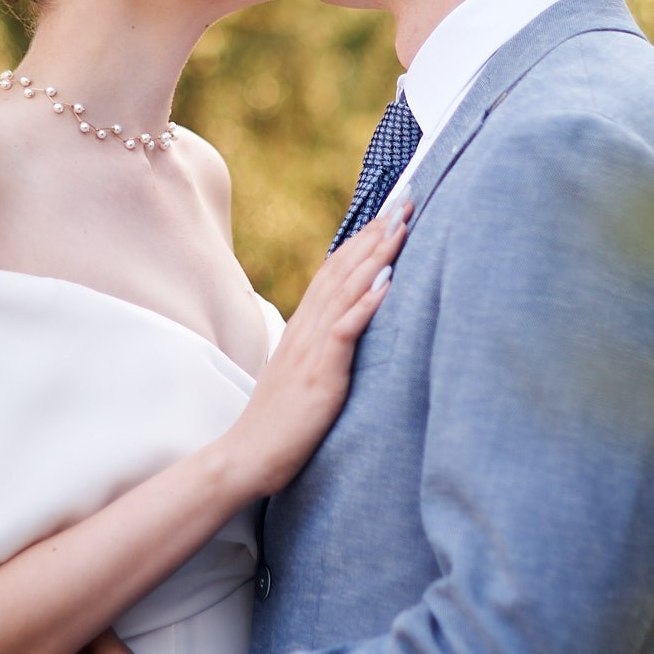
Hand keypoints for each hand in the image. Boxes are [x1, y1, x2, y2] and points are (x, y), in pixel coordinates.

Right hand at [219, 199, 407, 497]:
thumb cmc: (277, 422)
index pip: (334, 272)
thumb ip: (319, 349)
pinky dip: (367, 302)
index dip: (362, 240)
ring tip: (402, 224)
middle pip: (343, 269)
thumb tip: (341, 333)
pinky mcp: (320, 372)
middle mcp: (306, 329)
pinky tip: (388, 281)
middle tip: (405, 199)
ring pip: (346, 289)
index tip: (389, 213)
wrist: (247, 454)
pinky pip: (345, 330)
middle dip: (376, 233)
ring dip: (376, 254)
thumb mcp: (301, 375)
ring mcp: (311, 348)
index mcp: (303, 328)